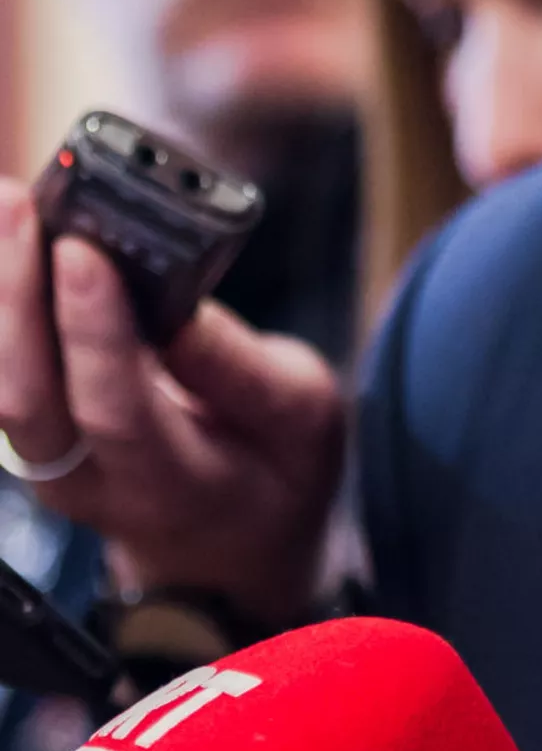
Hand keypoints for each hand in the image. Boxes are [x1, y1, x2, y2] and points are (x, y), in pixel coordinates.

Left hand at [0, 178, 343, 626]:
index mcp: (175, 481)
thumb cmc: (276, 470)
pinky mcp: (36, 434)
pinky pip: (0, 373)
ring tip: (3, 204)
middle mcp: (91, 482)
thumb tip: (182, 310)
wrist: (229, 546)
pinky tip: (2, 241)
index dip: (92, 331)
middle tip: (20, 204)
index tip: (83, 250)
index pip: (114, 409)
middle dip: (16, 296)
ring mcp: (50, 464)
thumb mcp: (302, 421)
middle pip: (27, 400)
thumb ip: (243, 372)